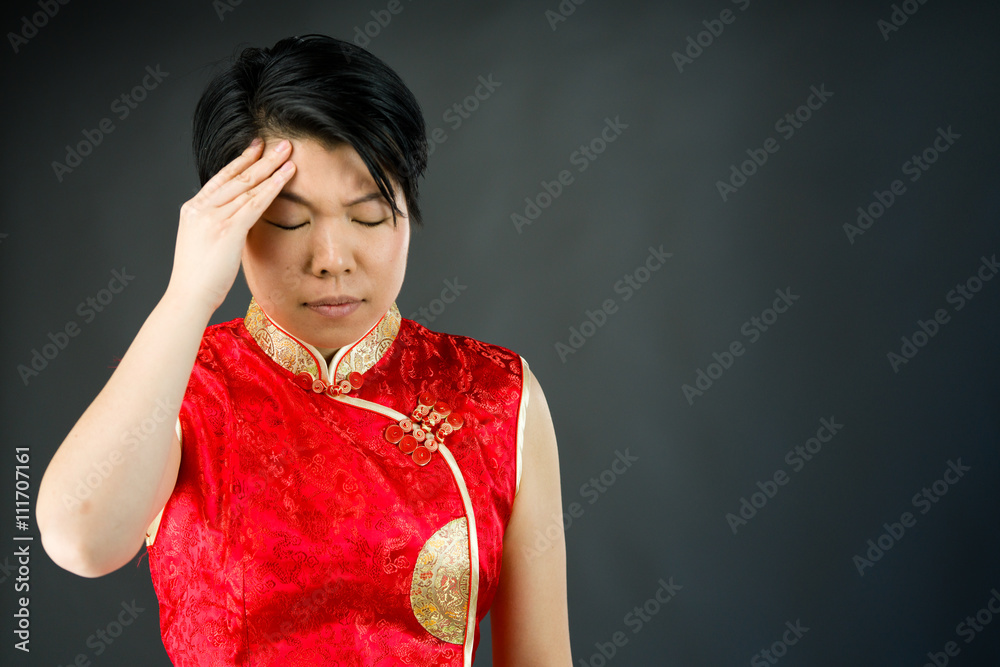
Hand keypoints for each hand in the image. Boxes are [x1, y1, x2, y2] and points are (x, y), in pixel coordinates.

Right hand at [166, 137, 295, 311]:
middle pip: (236, 177)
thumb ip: (219, 228)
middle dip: (261, 158)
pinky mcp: (227, 230)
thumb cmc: (199, 279)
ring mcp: (213, 218)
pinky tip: (286, 176)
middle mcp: (201, 208)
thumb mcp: (205, 245)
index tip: (256, 147)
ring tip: (289, 154)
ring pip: (247, 186)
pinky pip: (254, 203)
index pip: (221, 178)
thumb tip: (238, 223)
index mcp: (193, 210)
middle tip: (281, 143)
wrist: (188, 297)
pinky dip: (272, 188)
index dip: (241, 161)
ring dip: (271, 168)